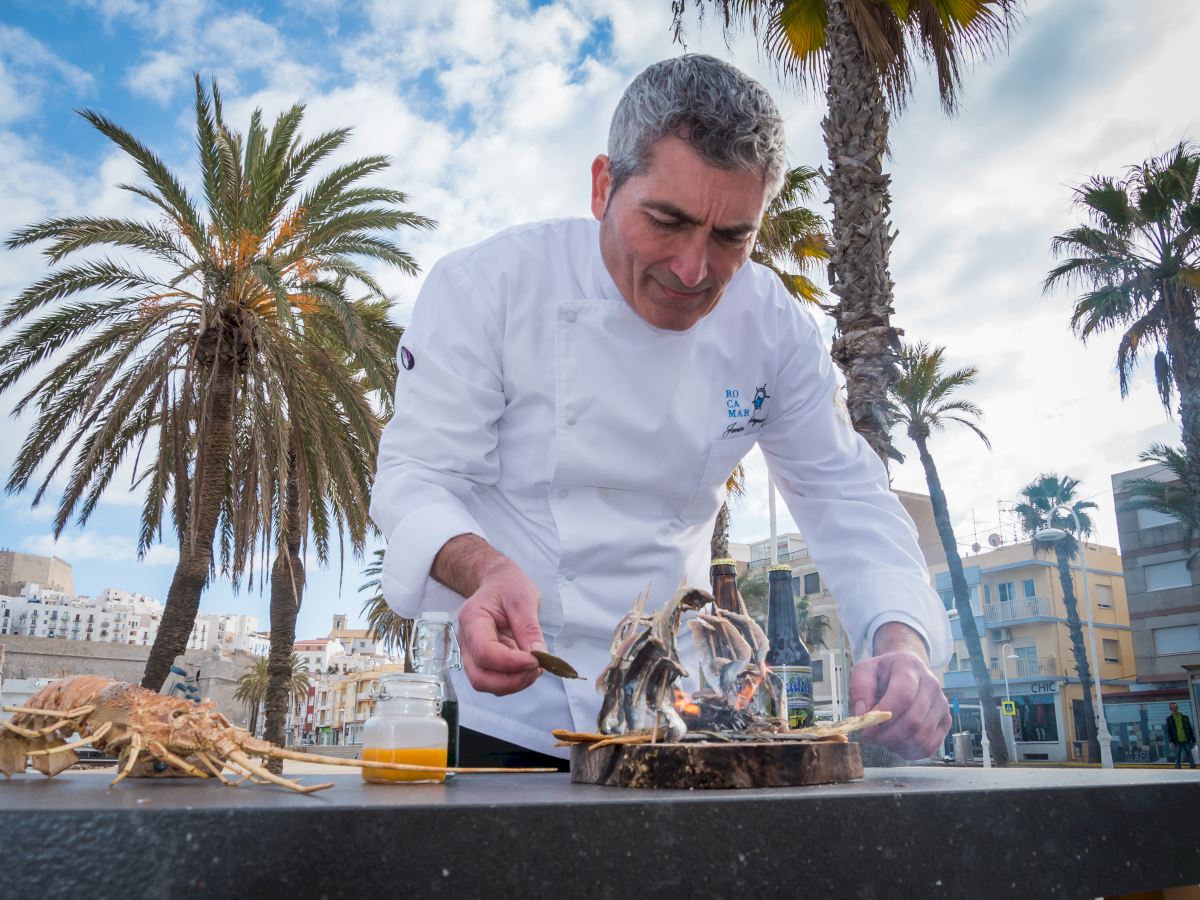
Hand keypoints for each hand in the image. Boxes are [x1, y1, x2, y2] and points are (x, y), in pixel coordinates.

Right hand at [457, 560, 544, 695]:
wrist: (498, 584)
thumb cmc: (507, 587)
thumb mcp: (523, 599)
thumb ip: (529, 628)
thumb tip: (539, 656)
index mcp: (472, 620)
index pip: (484, 652)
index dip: (511, 663)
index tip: (536, 660)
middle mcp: (466, 642)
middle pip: (480, 677)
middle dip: (511, 682)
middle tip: (537, 669)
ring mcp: (473, 654)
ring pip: (486, 683)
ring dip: (514, 683)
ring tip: (536, 667)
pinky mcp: (484, 662)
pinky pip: (495, 680)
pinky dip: (514, 680)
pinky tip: (529, 666)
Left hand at [848, 622, 950, 759]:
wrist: (906, 669)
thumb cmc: (882, 672)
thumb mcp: (863, 671)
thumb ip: (860, 690)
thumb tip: (863, 715)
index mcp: (909, 667)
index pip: (903, 696)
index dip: (884, 717)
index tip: (867, 730)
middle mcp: (931, 685)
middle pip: (913, 720)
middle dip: (888, 736)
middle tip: (871, 739)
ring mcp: (941, 704)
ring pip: (922, 736)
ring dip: (898, 745)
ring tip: (882, 740)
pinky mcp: (945, 720)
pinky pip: (930, 746)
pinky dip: (910, 752)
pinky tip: (896, 745)